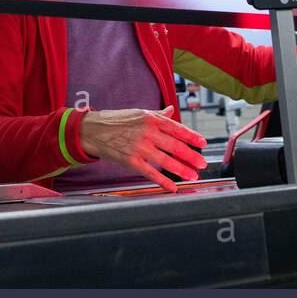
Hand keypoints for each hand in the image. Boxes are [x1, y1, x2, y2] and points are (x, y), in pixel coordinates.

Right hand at [79, 106, 208, 191]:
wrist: (93, 130)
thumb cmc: (116, 121)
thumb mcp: (139, 113)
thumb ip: (158, 115)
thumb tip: (172, 111)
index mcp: (151, 119)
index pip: (177, 128)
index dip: (192, 136)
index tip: (203, 143)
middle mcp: (148, 132)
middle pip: (175, 146)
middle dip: (192, 156)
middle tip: (202, 163)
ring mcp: (140, 148)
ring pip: (166, 160)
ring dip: (182, 169)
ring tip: (193, 175)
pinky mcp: (131, 161)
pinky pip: (151, 173)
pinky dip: (163, 181)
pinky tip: (173, 187)